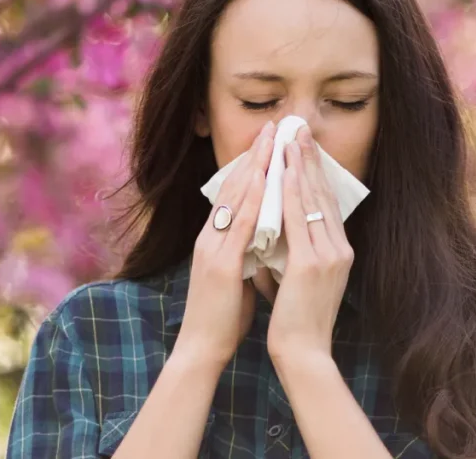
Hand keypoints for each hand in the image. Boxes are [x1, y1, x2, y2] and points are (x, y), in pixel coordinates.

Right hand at [172, 120, 274, 369]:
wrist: (202, 349)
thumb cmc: (223, 316)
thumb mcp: (237, 274)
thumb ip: (247, 251)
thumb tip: (266, 236)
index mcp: (215, 239)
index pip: (234, 193)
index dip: (252, 165)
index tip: (270, 142)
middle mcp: (210, 237)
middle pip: (232, 186)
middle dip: (254, 155)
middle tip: (273, 126)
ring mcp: (212, 248)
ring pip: (234, 198)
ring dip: (254, 167)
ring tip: (271, 140)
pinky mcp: (220, 264)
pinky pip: (239, 226)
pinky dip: (252, 200)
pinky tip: (264, 181)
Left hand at [267, 125, 353, 363]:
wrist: (304, 353)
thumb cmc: (297, 320)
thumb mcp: (300, 279)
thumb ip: (294, 253)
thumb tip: (276, 233)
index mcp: (339, 251)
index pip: (325, 202)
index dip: (314, 172)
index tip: (303, 146)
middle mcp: (340, 248)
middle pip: (323, 193)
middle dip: (309, 159)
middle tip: (299, 128)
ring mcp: (329, 255)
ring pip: (312, 200)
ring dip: (300, 166)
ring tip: (291, 137)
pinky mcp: (313, 264)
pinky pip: (300, 219)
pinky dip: (291, 192)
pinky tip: (283, 171)